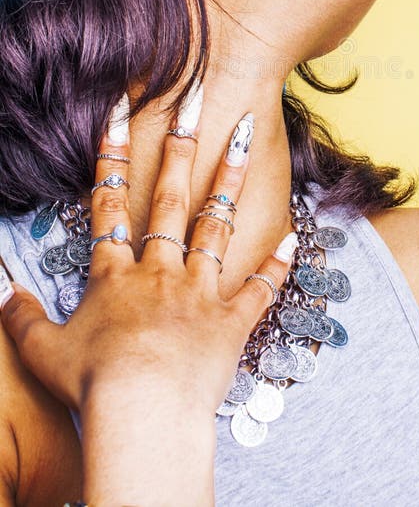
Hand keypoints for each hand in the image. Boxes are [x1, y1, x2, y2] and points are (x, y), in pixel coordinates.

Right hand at [0, 87, 296, 503]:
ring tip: (245, 138)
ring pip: (216, 225)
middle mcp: (160, 271)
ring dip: (229, 180)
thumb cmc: (94, 384)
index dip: (110, 155)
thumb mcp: (45, 352)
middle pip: (168, 199)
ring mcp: (200, 292)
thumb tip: (4, 294)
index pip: (108, 204)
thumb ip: (23, 319)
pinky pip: (259, 288)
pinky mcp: (231, 321)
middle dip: (177, 147)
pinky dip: (277, 265)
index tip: (119, 112)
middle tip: (193, 102)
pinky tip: (293, 235)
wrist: (144, 413)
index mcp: (116, 276)